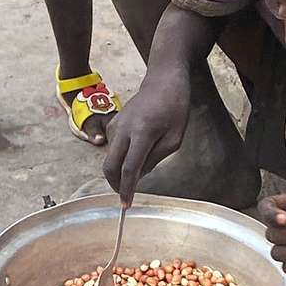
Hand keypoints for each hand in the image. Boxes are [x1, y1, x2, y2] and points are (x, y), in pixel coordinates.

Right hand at [103, 71, 191, 203]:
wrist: (162, 80)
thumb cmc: (175, 107)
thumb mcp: (174, 138)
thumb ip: (155, 158)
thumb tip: (138, 174)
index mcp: (142, 133)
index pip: (129, 168)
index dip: (126, 189)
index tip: (126, 204)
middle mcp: (123, 129)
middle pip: (110, 166)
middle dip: (115, 184)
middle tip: (125, 195)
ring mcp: (115, 125)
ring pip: (110, 157)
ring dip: (118, 171)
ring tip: (136, 173)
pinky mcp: (113, 123)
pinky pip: (113, 147)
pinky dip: (119, 158)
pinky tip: (134, 156)